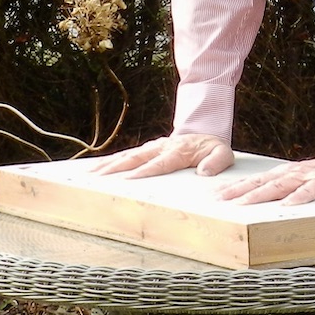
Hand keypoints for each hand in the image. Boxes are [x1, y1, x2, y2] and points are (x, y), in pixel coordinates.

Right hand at [85, 134, 233, 178]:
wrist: (205, 134)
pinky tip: (95, 169)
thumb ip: (216, 162)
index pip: (159, 163)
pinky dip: (110, 161)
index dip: (144, 171)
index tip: (128, 179)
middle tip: (99, 177)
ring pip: (127, 155)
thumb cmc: (212, 149)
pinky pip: (126, 155)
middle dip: (117, 168)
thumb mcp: (223, 154)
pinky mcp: (146, 150)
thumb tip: (203, 171)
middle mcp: (161, 147)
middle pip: (136, 158)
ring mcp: (152, 147)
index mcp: (178, 151)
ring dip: (109, 164)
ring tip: (90, 174)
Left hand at [217, 157, 314, 206]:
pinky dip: (297, 198)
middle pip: (260, 182)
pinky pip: (309, 192)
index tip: (215, 195)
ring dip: (259, 195)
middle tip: (219, 200)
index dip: (235, 187)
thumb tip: (262, 202)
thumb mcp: (300, 181)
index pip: (255, 180)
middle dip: (239, 191)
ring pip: (279, 187)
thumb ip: (283, 190)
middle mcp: (291, 174)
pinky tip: (287, 205)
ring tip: (242, 204)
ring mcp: (306, 178)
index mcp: (283, 174)